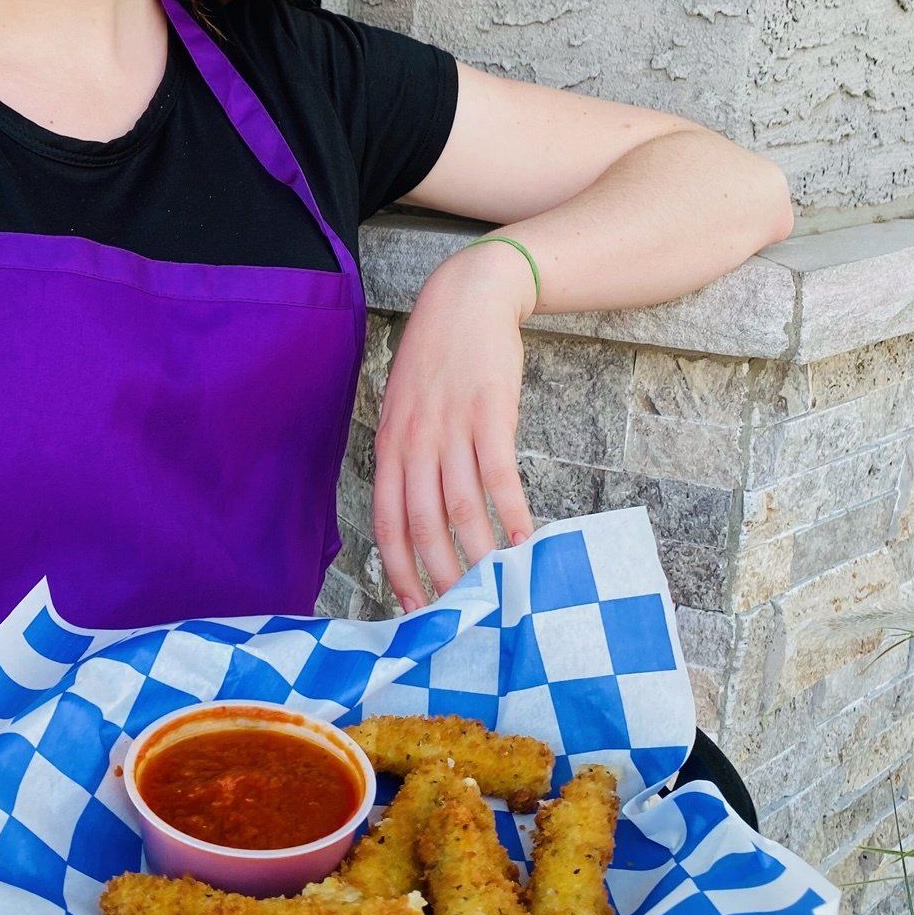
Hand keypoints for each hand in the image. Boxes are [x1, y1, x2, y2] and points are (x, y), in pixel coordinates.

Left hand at [371, 242, 534, 608]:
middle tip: (457, 616)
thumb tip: (415, 513)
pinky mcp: (490, 416)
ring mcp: (452, 429)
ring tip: (494, 594)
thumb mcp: (404, 406)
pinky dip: (513, 517)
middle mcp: (414, 441)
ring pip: (461, 509)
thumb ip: (406, 456)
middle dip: (439, 576)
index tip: (411, 607)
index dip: (397, 567)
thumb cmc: (436, 359)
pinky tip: (527, 546)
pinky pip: (499, 478)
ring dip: (478, 558)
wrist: (466, 298)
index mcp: (390, 444)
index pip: (386, 520)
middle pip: (422, 524)